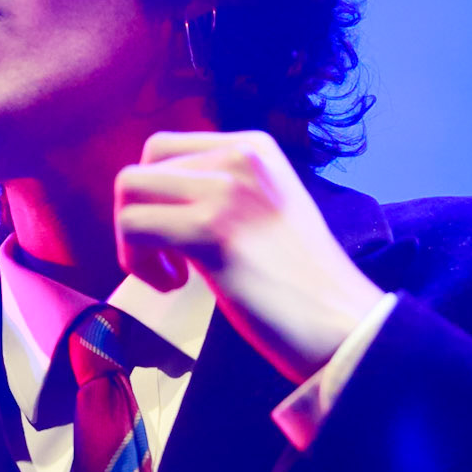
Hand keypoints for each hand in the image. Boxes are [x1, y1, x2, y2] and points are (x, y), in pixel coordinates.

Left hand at [115, 128, 383, 383]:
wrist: (343, 324)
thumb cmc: (301, 282)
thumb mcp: (264, 210)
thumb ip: (220, 191)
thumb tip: (156, 198)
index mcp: (254, 147)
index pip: (164, 149)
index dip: (156, 197)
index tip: (180, 237)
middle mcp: (240, 156)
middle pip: (142, 168)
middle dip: (139, 218)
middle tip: (173, 262)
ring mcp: (226, 189)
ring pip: (128, 191)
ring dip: (133, 239)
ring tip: (173, 275)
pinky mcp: (212, 229)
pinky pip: (133, 226)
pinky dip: (137, 262)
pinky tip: (175, 286)